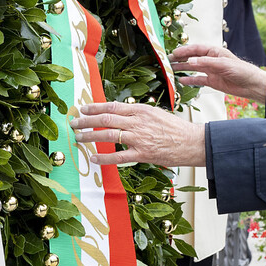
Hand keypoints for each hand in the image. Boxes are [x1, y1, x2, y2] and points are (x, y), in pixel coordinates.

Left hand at [70, 102, 204, 165]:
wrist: (192, 142)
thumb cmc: (175, 129)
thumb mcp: (156, 114)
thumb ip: (138, 115)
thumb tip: (121, 115)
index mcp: (141, 110)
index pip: (113, 106)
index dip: (95, 107)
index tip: (83, 109)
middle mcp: (138, 122)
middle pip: (106, 119)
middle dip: (87, 120)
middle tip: (74, 123)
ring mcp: (139, 138)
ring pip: (108, 135)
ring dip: (90, 136)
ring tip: (79, 138)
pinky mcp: (142, 154)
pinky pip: (118, 156)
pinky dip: (104, 158)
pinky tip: (94, 158)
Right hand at [170, 44, 265, 102]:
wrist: (251, 85)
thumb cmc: (242, 70)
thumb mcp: (223, 64)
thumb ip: (207, 63)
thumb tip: (191, 61)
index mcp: (215, 52)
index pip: (196, 49)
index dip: (184, 51)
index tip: (174, 53)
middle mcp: (212, 60)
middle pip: (193, 58)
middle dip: (180, 59)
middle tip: (167, 61)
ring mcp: (211, 71)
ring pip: (193, 69)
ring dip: (182, 69)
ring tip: (170, 70)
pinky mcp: (213, 81)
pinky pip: (198, 80)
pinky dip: (190, 80)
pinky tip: (181, 80)